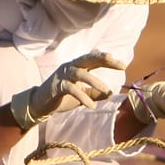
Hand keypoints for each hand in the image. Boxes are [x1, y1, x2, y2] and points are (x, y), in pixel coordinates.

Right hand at [10, 51, 125, 129]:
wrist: (41, 105)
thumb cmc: (63, 97)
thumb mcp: (83, 95)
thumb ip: (95, 93)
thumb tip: (111, 93)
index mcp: (78, 67)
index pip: (95, 59)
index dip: (108, 61)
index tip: (123, 65)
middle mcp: (70, 67)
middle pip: (87, 58)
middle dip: (101, 58)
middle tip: (114, 61)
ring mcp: (62, 75)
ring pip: (80, 73)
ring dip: (94, 81)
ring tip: (106, 90)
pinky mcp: (56, 86)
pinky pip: (71, 89)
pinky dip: (82, 97)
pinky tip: (91, 106)